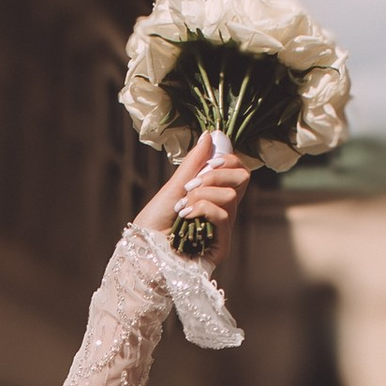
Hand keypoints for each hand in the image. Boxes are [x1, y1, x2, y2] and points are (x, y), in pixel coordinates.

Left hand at [138, 130, 251, 250]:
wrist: (141, 251)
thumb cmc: (153, 223)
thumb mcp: (175, 186)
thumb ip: (195, 163)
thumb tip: (211, 134)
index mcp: (214, 196)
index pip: (237, 170)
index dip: (227, 159)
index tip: (208, 162)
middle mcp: (222, 212)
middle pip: (243, 178)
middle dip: (216, 174)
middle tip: (192, 184)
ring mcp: (223, 231)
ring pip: (230, 196)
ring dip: (201, 194)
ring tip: (182, 206)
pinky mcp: (220, 247)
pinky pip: (223, 215)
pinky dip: (203, 208)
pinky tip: (185, 215)